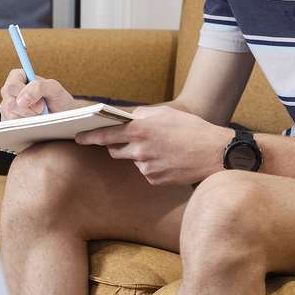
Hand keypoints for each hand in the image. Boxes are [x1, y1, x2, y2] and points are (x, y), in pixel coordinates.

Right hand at [0, 69, 77, 119]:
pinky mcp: (8, 122)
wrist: (62, 118)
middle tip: (42, 111)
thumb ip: (39, 87)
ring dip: (29, 119)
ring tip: (39, 116)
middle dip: (28, 110)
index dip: (24, 95)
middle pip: (9, 103)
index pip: (12, 86)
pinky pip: (12, 127)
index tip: (40, 103)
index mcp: (18, 78)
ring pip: (10, 117)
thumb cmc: (59, 100)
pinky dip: (26, 126)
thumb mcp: (54, 88)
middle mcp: (9, 92)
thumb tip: (21, 100)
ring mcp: (7, 108)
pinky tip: (34, 123)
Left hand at [75, 106, 229, 185]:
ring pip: (132, 161)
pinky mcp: (154, 180)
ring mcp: (146, 167)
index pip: (105, 134)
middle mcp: (140, 149)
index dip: (89, 136)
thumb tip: (124, 118)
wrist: (215, 153)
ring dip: (138, 155)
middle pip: (114, 150)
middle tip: (132, 140)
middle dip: (117, 145)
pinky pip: (145, 172)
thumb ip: (141, 115)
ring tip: (161, 148)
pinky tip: (168, 160)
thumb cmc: (192, 129)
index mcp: (140, 129)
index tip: (78, 136)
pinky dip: (152, 166)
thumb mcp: (166, 114)